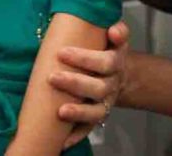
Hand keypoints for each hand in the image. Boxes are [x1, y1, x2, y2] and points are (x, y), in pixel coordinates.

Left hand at [50, 21, 130, 147]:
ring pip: (96, 111)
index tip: (62, 52)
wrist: (119, 74)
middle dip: (74, 83)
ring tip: (60, 112)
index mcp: (116, 62)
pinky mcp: (98, 116)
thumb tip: (112, 29)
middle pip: (98, 87)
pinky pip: (89, 128)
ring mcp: (105, 102)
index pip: (105, 62)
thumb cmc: (108, 50)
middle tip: (52, 77)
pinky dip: (76, 136)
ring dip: (78, 112)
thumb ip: (116, 30)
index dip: (85, 58)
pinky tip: (63, 141)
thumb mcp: (115, 36)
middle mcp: (112, 84)